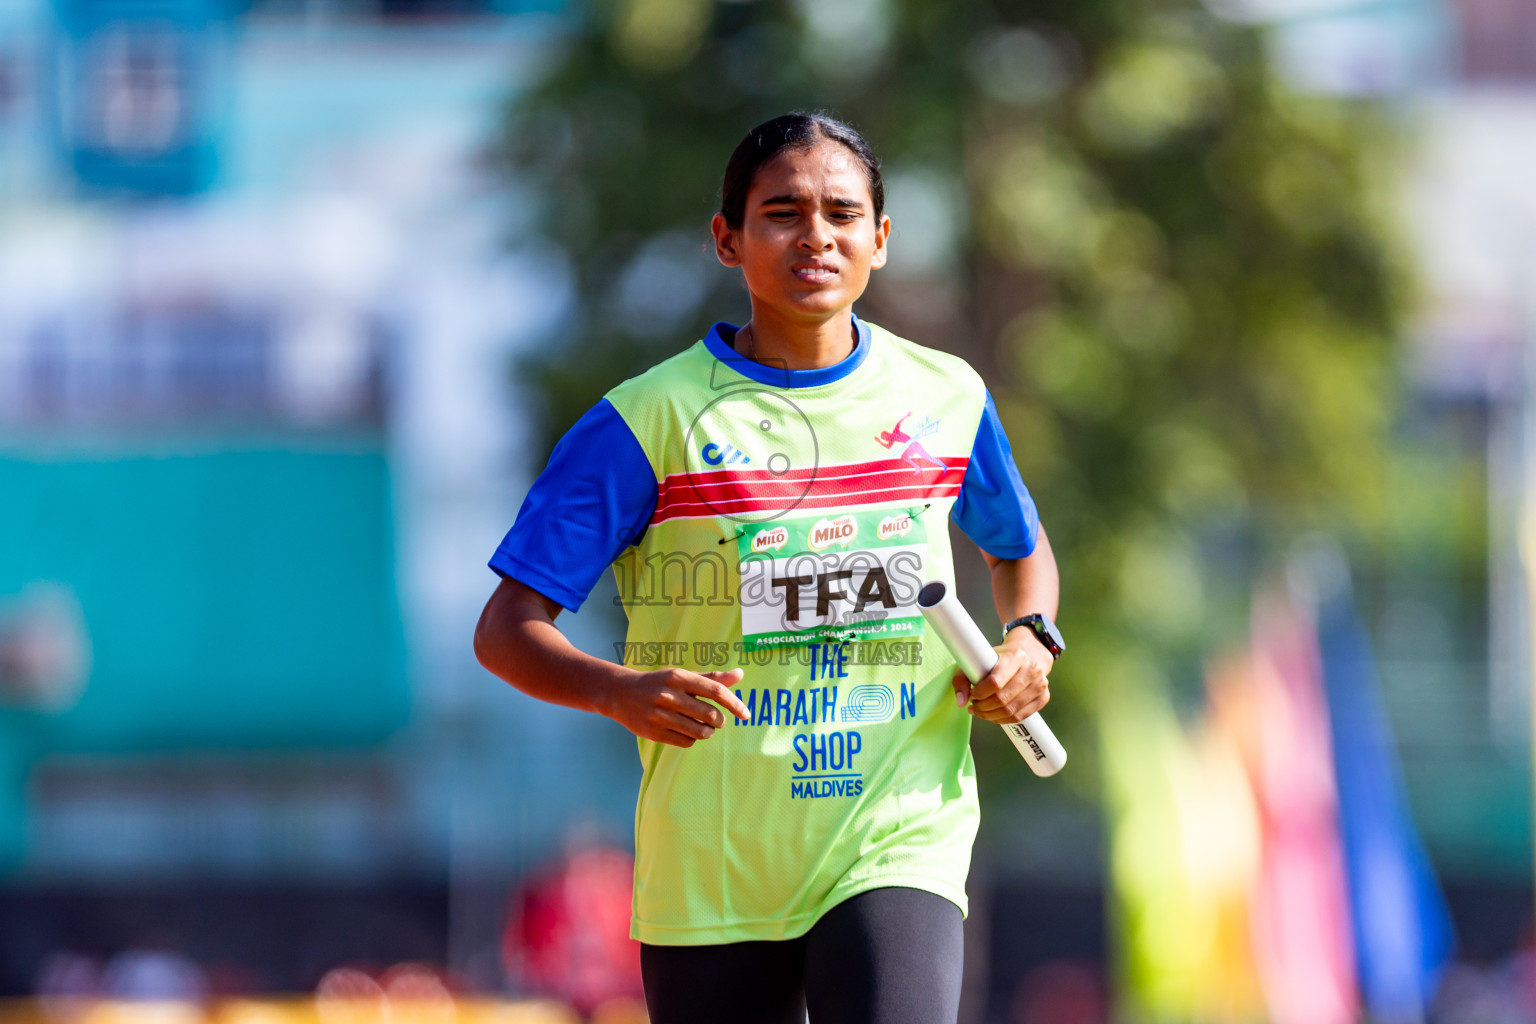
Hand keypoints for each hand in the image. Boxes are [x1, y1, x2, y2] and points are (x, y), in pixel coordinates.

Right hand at [604, 667, 750, 746]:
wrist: (621, 693)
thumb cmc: (659, 683)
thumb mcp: (682, 675)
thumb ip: (711, 678)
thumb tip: (740, 674)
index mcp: (679, 677)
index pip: (715, 691)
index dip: (734, 704)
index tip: (745, 714)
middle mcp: (669, 695)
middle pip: (710, 715)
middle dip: (720, 721)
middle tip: (717, 720)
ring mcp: (660, 715)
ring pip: (700, 732)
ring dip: (708, 732)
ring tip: (705, 727)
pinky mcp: (653, 732)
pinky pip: (686, 742)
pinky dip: (693, 739)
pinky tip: (688, 731)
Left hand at [951, 632, 1051, 723]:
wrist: (1028, 654)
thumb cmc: (1000, 659)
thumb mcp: (978, 660)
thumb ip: (963, 678)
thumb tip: (961, 701)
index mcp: (1016, 656)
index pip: (995, 682)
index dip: (980, 693)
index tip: (972, 695)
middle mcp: (1032, 669)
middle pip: (1002, 699)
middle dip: (983, 707)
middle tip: (974, 706)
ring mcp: (1040, 684)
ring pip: (1011, 711)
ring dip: (991, 716)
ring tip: (981, 711)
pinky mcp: (1043, 697)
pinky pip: (1020, 717)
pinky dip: (1003, 720)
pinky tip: (994, 715)